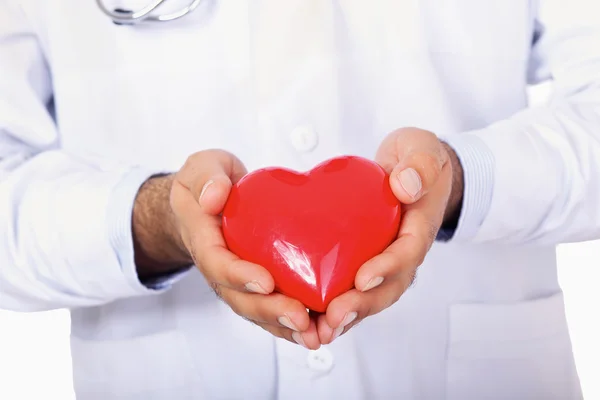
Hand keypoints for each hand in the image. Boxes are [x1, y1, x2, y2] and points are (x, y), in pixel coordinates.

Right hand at [133, 150, 320, 348]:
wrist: (207, 201)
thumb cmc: (207, 184)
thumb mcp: (202, 167)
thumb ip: (207, 178)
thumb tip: (214, 197)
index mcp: (205, 240)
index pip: (217, 263)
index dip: (239, 276)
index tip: (265, 282)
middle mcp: (220, 268)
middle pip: (240, 298)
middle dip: (270, 311)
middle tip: (300, 318)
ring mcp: (238, 280)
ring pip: (258, 311)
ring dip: (286, 327)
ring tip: (316, 336)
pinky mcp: (257, 284)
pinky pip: (272, 308)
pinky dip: (293, 325)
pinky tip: (320, 332)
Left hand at [317, 128, 462, 343]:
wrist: (410, 174)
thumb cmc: (415, 161)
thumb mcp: (422, 151)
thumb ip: (418, 165)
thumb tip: (405, 185)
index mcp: (417, 227)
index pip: (406, 253)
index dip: (386, 268)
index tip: (363, 279)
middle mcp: (402, 253)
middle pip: (386, 289)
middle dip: (361, 306)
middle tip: (334, 318)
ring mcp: (383, 263)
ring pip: (367, 298)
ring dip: (344, 318)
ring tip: (317, 332)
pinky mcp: (363, 264)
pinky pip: (350, 291)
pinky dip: (331, 309)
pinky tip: (307, 321)